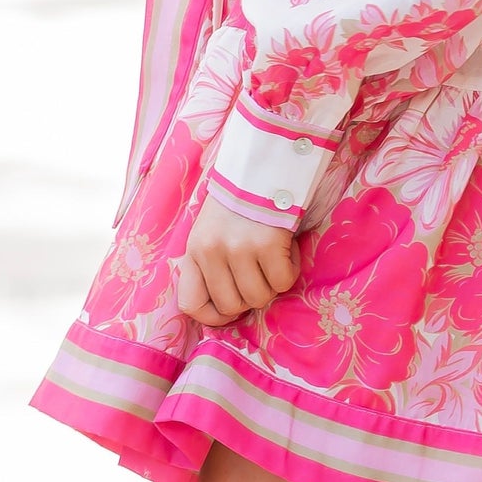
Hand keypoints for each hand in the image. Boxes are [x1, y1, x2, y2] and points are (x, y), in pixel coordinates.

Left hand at [179, 194, 298, 326]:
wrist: (263, 164)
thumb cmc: (238, 201)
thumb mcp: (210, 231)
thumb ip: (211, 264)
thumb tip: (227, 307)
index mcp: (194, 250)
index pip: (190, 304)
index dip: (213, 316)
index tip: (232, 308)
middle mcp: (212, 252)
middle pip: (231, 306)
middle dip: (250, 296)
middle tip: (260, 273)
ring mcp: (239, 249)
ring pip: (259, 298)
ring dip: (272, 284)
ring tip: (274, 258)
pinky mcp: (268, 244)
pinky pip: (283, 281)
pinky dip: (291, 270)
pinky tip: (287, 250)